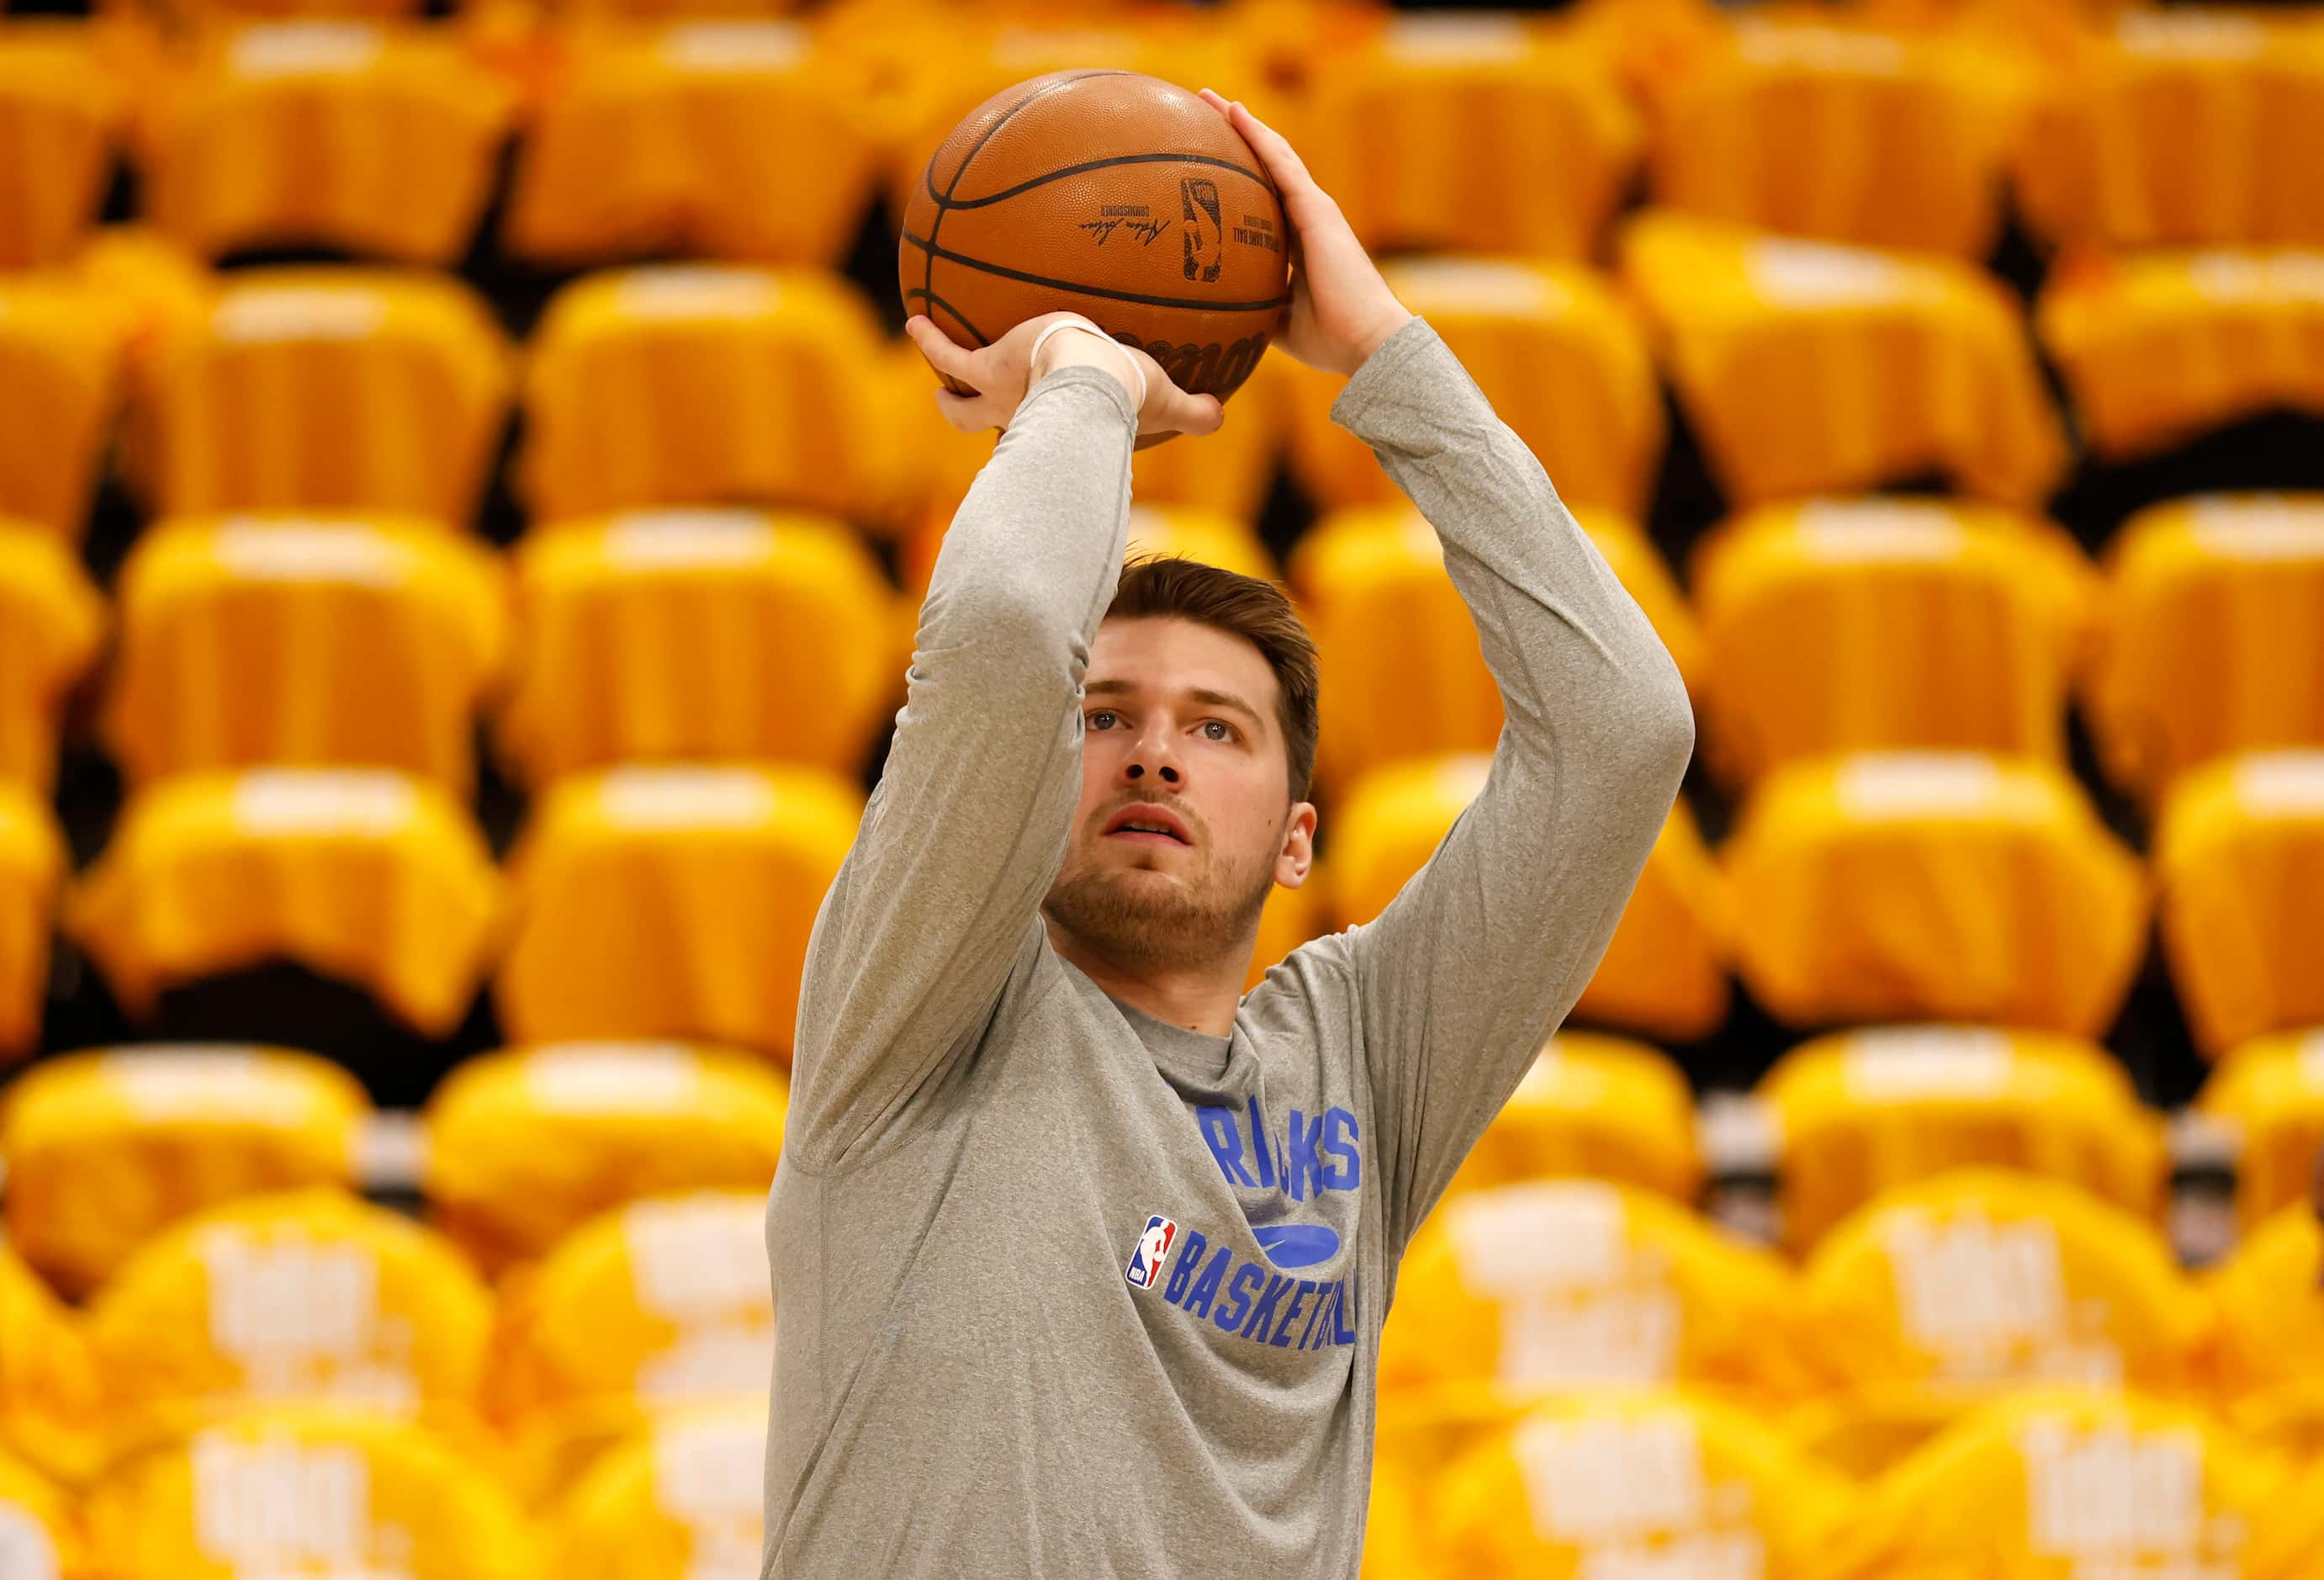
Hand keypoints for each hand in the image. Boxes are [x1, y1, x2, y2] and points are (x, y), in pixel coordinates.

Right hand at [905, 312, 1223, 440]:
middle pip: (984, 426)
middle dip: (967, 413)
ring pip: (957, 401)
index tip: (1035, 429)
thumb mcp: (1168, 401)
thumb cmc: (1131, 393)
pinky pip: (946, 352)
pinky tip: (913, 318)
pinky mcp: (985, 367)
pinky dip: (928, 338)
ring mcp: (999, 396)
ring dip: (942, 379)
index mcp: (1059, 425)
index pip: (1043, 434)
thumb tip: (1223, 416)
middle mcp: (1023, 419)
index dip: (1038, 436)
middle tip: (953, 400)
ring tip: (924, 351)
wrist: (1091, 376)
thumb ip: (1196, 412)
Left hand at [1198, 90, 1412, 377]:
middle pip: (1267, 167)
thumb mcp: (1278, 322)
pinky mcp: (1317, 210)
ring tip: (1210, 100)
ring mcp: (1315, 209)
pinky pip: (1281, 165)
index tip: (1207, 156)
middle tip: (1203, 113)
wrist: (1368, 343)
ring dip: (1242, 125)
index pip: (1264, 198)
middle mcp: (1309, 217)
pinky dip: (1257, 136)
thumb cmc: (1332, 339)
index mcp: (1301, 242)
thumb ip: (1255, 305)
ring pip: (1273, 155)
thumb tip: (1218, 310)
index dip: (1240, 173)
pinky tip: (1235, 113)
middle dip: (1237, 138)